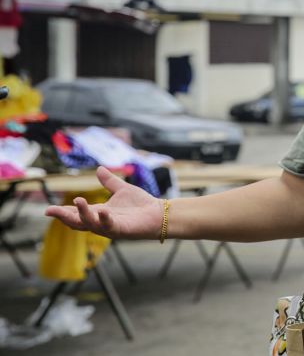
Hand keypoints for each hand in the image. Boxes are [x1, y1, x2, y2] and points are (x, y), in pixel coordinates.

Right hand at [44, 166, 162, 239]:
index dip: (63, 212)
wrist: (159, 213)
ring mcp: (111, 228)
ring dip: (83, 214)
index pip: (76, 214)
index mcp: (99, 213)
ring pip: (91, 225)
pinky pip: (111, 226)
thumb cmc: (141, 204)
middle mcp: (101, 222)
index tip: (48, 210)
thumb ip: (109, 181)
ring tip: (78, 201)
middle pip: (78, 223)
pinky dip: (105, 219)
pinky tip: (102, 210)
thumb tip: (98, 168)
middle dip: (64, 217)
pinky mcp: (122, 230)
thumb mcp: (122, 189)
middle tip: (50, 211)